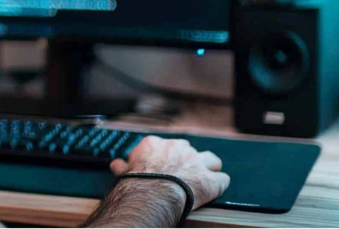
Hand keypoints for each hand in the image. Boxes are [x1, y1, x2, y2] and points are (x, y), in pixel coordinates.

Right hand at [110, 136, 229, 209]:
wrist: (150, 194)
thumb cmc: (135, 183)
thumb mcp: (123, 171)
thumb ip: (123, 166)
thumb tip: (116, 164)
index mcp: (155, 144)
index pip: (164, 145)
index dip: (166, 155)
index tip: (164, 164)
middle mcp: (177, 148)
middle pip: (189, 148)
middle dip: (188, 159)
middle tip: (184, 171)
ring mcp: (195, 162)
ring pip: (211, 159)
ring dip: (210, 167)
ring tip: (206, 176)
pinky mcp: (209, 180)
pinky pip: (222, 179)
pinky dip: (219, 185)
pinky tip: (216, 190)